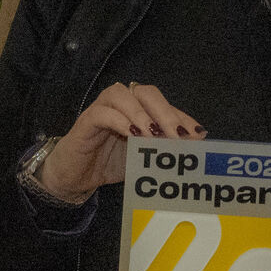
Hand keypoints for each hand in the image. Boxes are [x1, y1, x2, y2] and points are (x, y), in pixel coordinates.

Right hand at [35, 83, 203, 202]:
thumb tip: (193, 148)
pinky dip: (120, 122)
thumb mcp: (143, 159)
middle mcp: (121, 102)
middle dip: (166, 112)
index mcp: (138, 109)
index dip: (181, 117)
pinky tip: (132, 136)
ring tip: (155, 135)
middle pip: (146, 92)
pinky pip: (103, 113)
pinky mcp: (86, 120)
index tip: (197, 135)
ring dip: (142, 114)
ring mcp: (102, 109)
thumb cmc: (109, 163)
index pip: (163, 104)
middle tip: (178, 136)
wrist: (74, 177)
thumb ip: (164, 152)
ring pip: (122, 95)